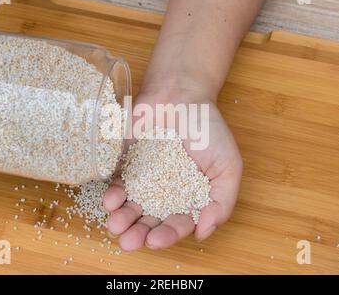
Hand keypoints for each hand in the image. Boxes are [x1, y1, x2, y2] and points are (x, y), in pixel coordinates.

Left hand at [103, 87, 242, 250]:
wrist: (182, 96)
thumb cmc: (208, 130)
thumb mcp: (228, 167)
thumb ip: (221, 202)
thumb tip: (203, 233)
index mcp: (190, 198)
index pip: (177, 224)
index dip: (167, 235)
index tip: (155, 240)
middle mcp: (165, 194)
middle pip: (150, 221)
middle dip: (138, 234)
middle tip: (128, 242)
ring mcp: (144, 180)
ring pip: (130, 208)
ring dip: (121, 220)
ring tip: (116, 226)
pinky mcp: (126, 164)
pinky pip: (117, 184)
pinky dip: (112, 195)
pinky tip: (110, 201)